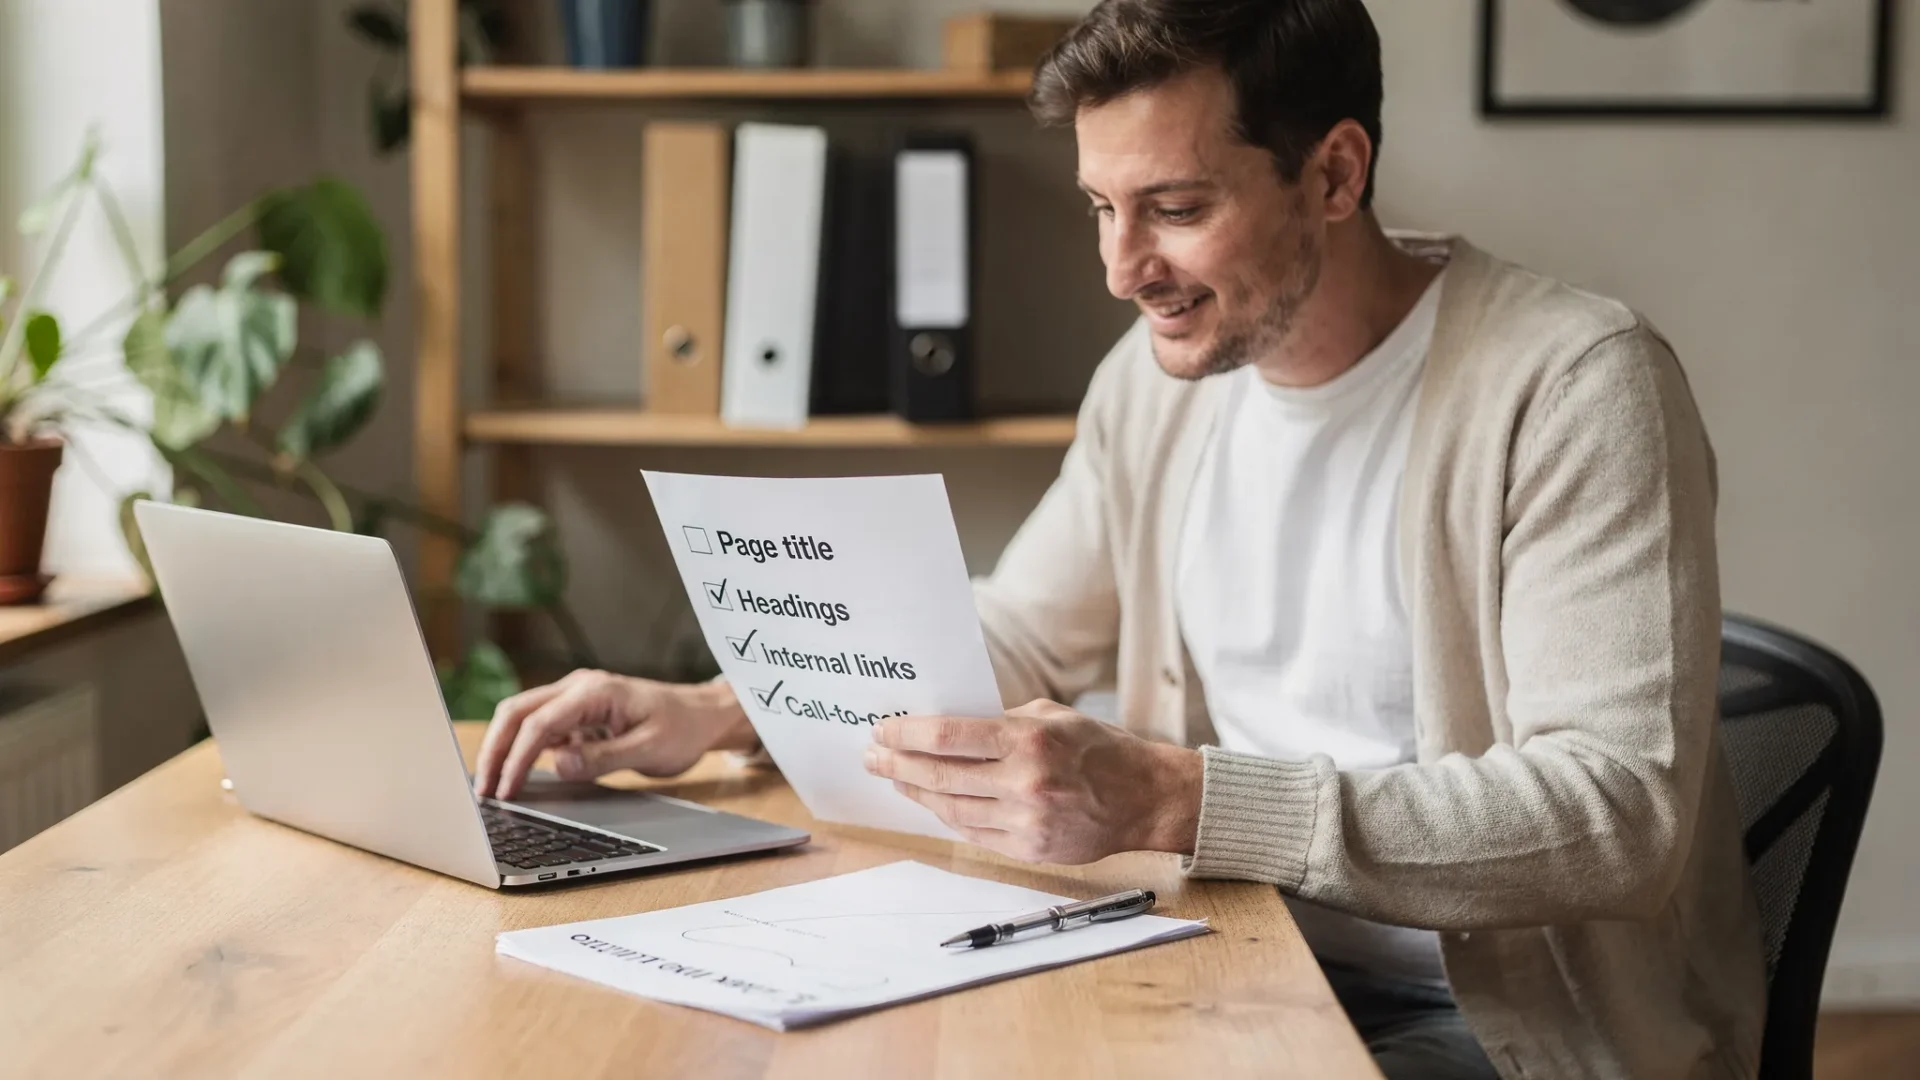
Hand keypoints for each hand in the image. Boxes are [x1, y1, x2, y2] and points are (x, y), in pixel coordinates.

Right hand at [473, 670, 756, 799]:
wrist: (701, 715)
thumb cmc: (682, 728)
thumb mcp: (649, 748)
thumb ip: (603, 758)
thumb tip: (557, 765)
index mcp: (594, 691)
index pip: (539, 723)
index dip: (516, 759)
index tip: (505, 791)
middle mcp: (578, 688)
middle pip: (517, 712)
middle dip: (495, 749)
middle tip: (482, 790)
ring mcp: (575, 699)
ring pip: (522, 719)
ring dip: (504, 750)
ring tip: (490, 787)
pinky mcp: (576, 715)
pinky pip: (539, 729)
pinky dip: (522, 751)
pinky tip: (514, 776)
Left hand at [862, 699, 1201, 863]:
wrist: (1144, 799)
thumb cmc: (1098, 748)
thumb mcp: (1053, 716)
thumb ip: (1001, 720)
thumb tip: (945, 726)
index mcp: (1029, 740)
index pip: (948, 737)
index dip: (906, 734)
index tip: (882, 730)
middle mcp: (1025, 782)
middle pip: (940, 776)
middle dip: (897, 765)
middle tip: (872, 757)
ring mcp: (1026, 822)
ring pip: (951, 809)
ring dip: (917, 793)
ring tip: (896, 779)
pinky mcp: (1030, 850)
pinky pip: (973, 833)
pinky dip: (948, 816)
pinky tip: (932, 802)